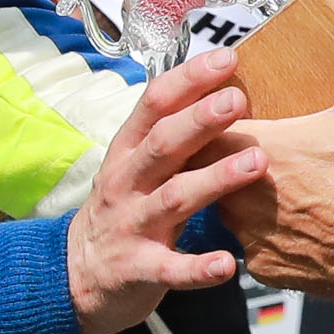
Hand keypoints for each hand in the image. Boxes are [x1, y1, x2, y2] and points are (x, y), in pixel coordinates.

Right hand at [68, 46, 269, 333]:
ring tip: (256, 162)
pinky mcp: (140, 270)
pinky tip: (228, 264)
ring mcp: (131, 226)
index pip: (154, 104)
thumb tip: (225, 90)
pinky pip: (171, 270)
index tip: (228, 57)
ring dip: (215, 179)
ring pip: (173, 198)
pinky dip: (199, 268)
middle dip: (200, 120)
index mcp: (128, 151)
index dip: (189, 79)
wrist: (77, 275)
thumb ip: (173, 135)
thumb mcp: (136, 165)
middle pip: (162, 144)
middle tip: (239, 100)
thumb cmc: (124, 209)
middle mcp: (127, 183)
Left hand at [231, 0, 333, 294]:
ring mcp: (252, 236)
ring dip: (242, 194)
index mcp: (259, 147)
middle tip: (252, 143)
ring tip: (271, 180)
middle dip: (225, 154)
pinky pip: (252, 247)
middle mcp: (243, 195)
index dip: (212, 112)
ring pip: (227, 208)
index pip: (204, 123)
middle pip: (209, 166)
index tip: (229, 108)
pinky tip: (289, 222)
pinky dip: (267, 235)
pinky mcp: (269, 269)